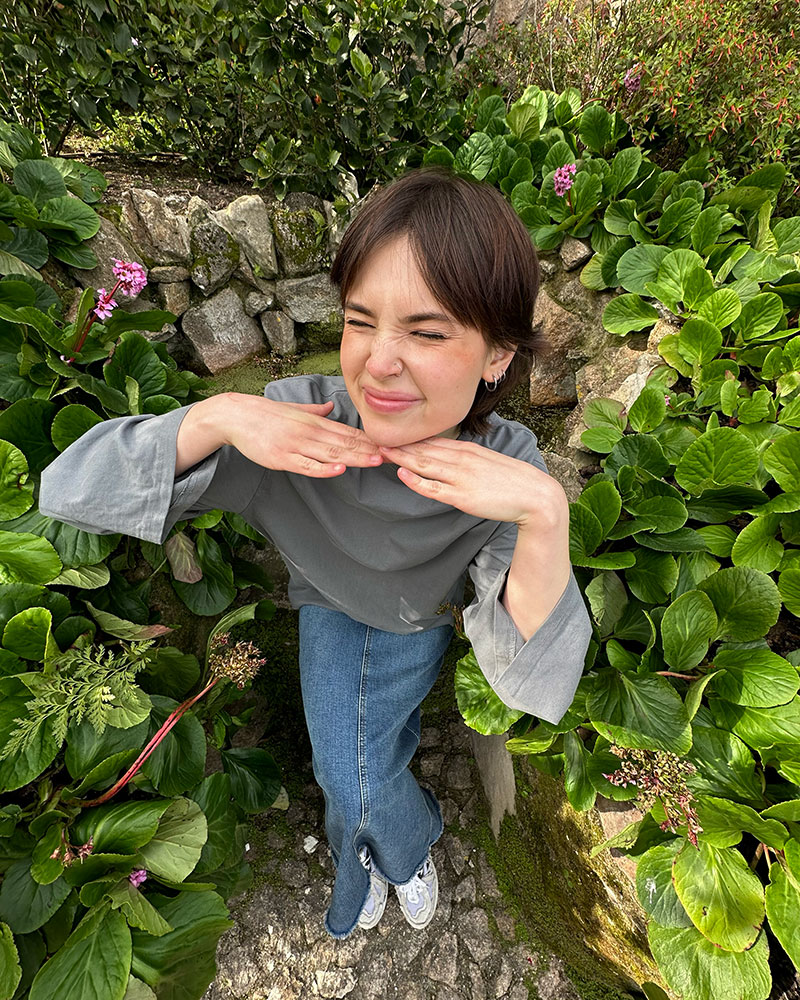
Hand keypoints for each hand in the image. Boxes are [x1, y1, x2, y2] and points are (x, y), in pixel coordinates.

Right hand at [176, 393, 382, 477]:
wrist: (235, 415)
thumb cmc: (264, 414)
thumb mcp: (293, 409)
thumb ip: (313, 411)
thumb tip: (329, 408)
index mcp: (314, 422)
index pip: (347, 431)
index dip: (369, 440)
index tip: (388, 445)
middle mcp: (308, 432)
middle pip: (345, 442)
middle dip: (369, 450)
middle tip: (392, 455)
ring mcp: (296, 445)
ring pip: (330, 453)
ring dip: (354, 457)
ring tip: (375, 461)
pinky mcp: (282, 458)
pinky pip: (306, 465)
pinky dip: (324, 468)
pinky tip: (339, 469)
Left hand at [378, 437, 566, 525]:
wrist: (535, 495)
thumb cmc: (512, 481)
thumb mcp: (487, 463)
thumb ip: (467, 460)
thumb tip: (449, 460)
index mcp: (467, 450)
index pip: (432, 440)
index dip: (409, 438)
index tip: (390, 434)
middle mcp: (461, 459)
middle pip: (423, 449)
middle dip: (399, 444)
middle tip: (375, 438)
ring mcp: (461, 477)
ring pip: (424, 464)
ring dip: (401, 457)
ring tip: (381, 451)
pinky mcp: (462, 496)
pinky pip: (434, 487)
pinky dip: (416, 480)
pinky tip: (402, 474)